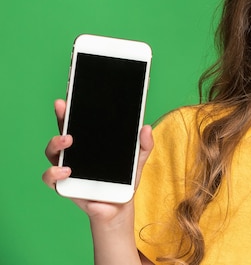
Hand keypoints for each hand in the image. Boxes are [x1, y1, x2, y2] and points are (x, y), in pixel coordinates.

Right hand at [42, 99, 153, 222]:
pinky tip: (66, 171)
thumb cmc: (126, 181)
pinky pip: (51, 178)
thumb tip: (146, 128)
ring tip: (67, 141)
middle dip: (61, 117)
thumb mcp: (138, 160)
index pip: (79, 122)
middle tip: (64, 108)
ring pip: (52, 152)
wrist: (120, 208)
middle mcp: (75, 153)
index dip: (72, 108)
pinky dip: (54, 173)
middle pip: (62, 131)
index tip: (69, 95)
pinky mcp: (65, 186)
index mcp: (91, 143)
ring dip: (55, 143)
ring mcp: (67, 168)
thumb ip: (144, 144)